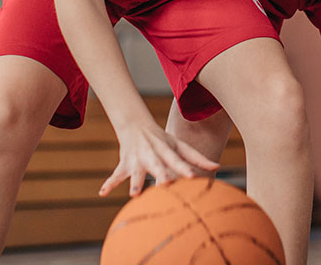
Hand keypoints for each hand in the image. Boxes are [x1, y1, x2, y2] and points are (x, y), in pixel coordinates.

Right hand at [100, 119, 219, 196]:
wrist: (136, 125)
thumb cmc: (162, 140)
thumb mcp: (179, 145)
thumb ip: (197, 158)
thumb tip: (218, 167)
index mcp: (166, 150)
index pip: (177, 160)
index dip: (184, 169)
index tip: (192, 178)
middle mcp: (152, 155)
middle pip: (157, 166)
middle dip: (161, 176)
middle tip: (165, 186)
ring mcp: (137, 159)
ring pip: (135, 172)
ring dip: (134, 183)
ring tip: (134, 195)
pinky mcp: (124, 164)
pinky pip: (116, 175)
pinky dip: (109, 183)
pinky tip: (102, 193)